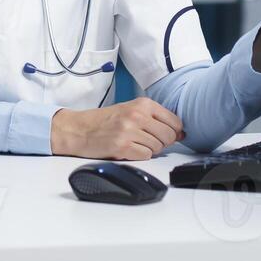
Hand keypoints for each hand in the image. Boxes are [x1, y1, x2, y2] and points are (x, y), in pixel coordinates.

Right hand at [51, 99, 184, 159]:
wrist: (80, 129)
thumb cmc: (105, 120)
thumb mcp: (131, 110)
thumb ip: (155, 118)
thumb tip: (180, 133)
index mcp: (142, 104)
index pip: (175, 121)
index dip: (174, 132)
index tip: (169, 135)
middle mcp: (138, 115)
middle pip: (168, 136)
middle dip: (162, 143)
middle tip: (147, 141)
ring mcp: (130, 131)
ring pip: (158, 148)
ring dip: (149, 150)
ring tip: (134, 143)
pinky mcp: (123, 146)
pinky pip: (146, 156)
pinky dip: (140, 156)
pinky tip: (129, 150)